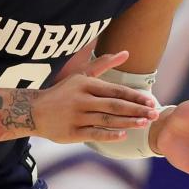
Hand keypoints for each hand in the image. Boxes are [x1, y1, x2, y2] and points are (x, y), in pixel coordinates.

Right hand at [33, 50, 159, 143]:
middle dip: (136, 110)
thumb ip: (104, 64)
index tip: (150, 101)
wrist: (33, 111)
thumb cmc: (63, 92)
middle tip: (155, 114)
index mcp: (86, 84)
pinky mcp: (70, 133)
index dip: (134, 96)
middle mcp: (81, 100)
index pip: (115, 90)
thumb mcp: (81, 75)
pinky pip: (93, 134)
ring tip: (144, 124)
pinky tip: (123, 136)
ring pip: (106, 120)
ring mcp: (76, 117)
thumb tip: (126, 52)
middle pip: (114, 105)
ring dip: (127, 122)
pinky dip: (109, 135)